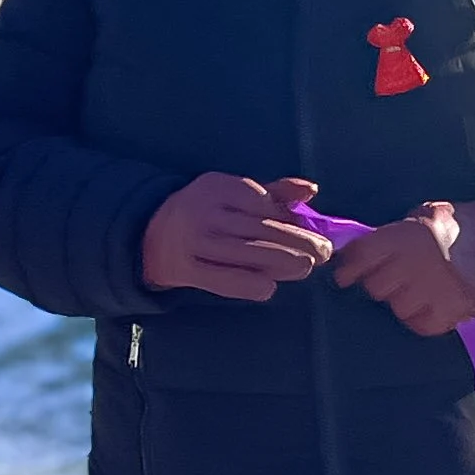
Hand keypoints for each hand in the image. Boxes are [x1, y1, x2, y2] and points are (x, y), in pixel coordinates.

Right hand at [140, 174, 332, 301]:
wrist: (150, 232)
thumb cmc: (206, 210)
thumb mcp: (233, 192)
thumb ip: (274, 191)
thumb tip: (311, 190)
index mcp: (216, 186)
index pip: (260, 202)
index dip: (289, 218)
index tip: (312, 230)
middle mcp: (204, 212)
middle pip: (259, 229)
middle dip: (298, 242)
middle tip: (324, 252)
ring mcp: (193, 242)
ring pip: (246, 254)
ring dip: (282, 262)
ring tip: (307, 267)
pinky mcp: (186, 269)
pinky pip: (223, 280)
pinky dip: (249, 284)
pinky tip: (271, 287)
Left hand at [330, 199, 474, 335]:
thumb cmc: (460, 229)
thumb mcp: (421, 218)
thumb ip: (391, 235)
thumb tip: (357, 250)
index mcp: (403, 237)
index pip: (359, 257)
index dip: (348, 268)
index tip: (345, 275)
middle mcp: (412, 264)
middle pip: (374, 288)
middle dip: (382, 284)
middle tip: (399, 277)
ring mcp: (430, 291)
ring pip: (396, 308)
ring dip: (405, 302)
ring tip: (423, 289)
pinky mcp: (448, 312)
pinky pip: (419, 324)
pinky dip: (424, 318)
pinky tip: (435, 303)